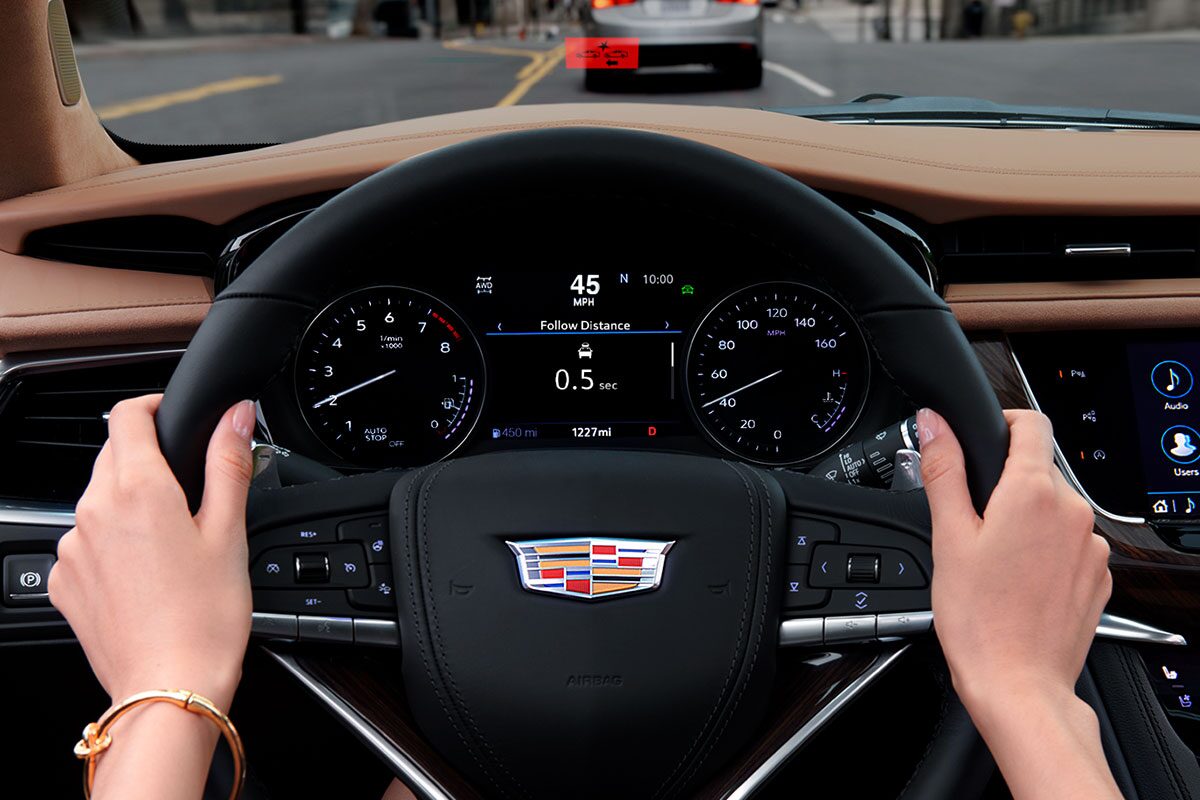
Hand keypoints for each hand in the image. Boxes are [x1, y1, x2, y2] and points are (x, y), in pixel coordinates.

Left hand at [49, 395, 255, 710]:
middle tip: (190, 491)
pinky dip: (112, 543)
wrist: (170, 686)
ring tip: (172, 541)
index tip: (172, 416)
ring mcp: (72, 548)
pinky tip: (147, 572)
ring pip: (98, 500)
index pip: (126, 415)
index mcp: (138, 489)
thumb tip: (236, 415)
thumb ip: (229, 463)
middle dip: (147, 459)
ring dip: (129, 503)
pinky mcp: (64, 581)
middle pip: (112, 455)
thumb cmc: (205, 616)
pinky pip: (85, 541)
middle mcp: (93, 511)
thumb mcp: (230, 531)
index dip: (152, 406)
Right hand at [919, 408, 1118, 799]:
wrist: (1018, 684)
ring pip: (1054, 510)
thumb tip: (934, 424)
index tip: (983, 443)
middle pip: (1039, 471)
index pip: (1031, 424)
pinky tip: (1018, 581)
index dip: (1003, 424)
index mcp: (1033, 493)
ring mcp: (1092, 546)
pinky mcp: (1098, 576)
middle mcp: (1073, 513)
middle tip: (973, 525)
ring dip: (1027, 521)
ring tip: (995, 562)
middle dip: (1006, 486)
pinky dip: (1046, 551)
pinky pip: (1070, 544)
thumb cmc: (979, 619)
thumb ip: (944, 470)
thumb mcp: (948, 537)